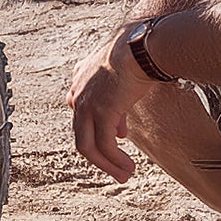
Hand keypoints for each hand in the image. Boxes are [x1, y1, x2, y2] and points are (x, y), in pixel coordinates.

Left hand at [66, 24, 157, 182]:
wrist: (141, 45)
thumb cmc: (139, 50)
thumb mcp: (124, 69)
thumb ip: (120, 91)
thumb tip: (124, 116)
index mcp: (82, 77)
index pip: (84, 111)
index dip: (100, 127)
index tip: (120, 136)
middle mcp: (79, 91)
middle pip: (81, 133)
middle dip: (99, 155)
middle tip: (116, 168)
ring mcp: (87, 104)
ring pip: (88, 146)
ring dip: (106, 164)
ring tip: (123, 174)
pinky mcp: (100, 113)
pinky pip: (104, 146)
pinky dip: (114, 160)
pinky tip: (127, 167)